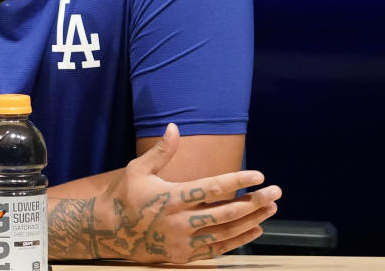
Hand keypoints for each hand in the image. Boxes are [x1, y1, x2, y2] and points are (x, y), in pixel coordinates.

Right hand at [94, 123, 280, 262]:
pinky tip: (254, 229)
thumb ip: (160, 152)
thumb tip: (174, 128)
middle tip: (276, 192)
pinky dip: (238, 240)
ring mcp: (182, 241)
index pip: (211, 188)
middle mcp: (179, 221)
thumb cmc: (124, 195)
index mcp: (170, 197)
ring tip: (270, 208)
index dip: (237, 181)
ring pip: (225, 233)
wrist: (108, 231)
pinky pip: (217, 249)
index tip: (258, 174)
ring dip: (251, 220)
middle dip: (254, 202)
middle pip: (226, 213)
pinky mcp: (183, 255)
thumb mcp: (137, 169)